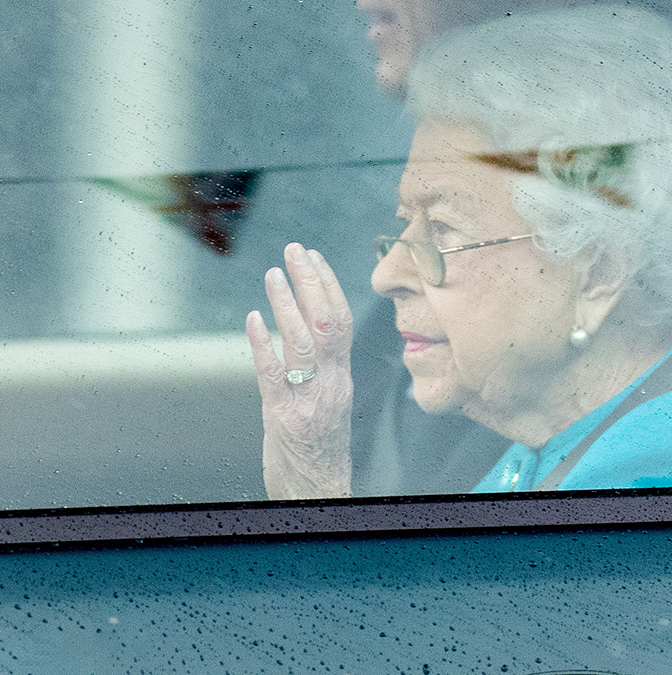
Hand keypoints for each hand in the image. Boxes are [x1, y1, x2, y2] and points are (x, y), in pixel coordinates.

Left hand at [246, 242, 352, 499]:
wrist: (319, 495)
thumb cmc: (318, 450)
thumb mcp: (326, 402)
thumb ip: (320, 369)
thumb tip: (305, 329)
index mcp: (342, 379)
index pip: (344, 322)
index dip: (329, 286)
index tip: (313, 256)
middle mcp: (332, 386)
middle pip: (329, 324)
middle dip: (311, 282)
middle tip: (294, 250)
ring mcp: (310, 402)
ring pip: (305, 344)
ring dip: (289, 305)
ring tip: (273, 273)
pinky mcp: (284, 418)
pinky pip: (275, 375)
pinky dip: (264, 344)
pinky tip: (253, 319)